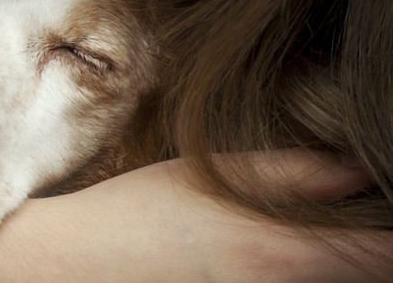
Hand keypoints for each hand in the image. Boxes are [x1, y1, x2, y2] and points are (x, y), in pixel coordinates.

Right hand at [1, 150, 390, 281]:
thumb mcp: (206, 174)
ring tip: (316, 233)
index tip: (385, 213)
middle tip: (352, 222)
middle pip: (364, 276)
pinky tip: (267, 252)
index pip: (384, 256)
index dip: (392, 234)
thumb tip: (356, 170)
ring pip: (327, 282)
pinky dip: (302, 272)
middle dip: (369, 251)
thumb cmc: (136, 212)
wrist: (79, 263)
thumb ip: (287, 172)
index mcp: (281, 251)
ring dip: (337, 262)